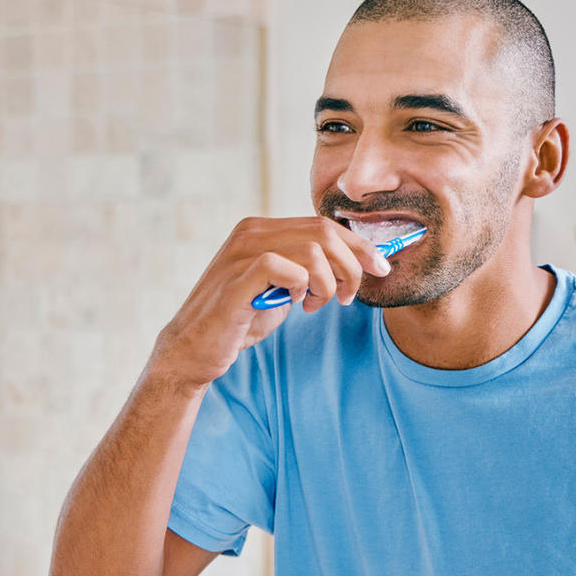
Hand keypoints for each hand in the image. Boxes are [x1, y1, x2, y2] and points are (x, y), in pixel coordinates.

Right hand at [150, 216, 389, 388]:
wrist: (194, 350)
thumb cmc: (240, 319)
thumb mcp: (282, 287)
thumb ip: (308, 269)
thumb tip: (355, 263)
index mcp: (262, 228)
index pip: (323, 224)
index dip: (359, 245)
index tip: (380, 267)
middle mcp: (250, 232)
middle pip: (324, 232)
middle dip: (352, 264)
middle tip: (350, 296)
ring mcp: (241, 253)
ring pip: (313, 250)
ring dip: (328, 283)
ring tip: (316, 305)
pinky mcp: (237, 279)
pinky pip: (287, 269)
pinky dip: (302, 288)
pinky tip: (295, 304)